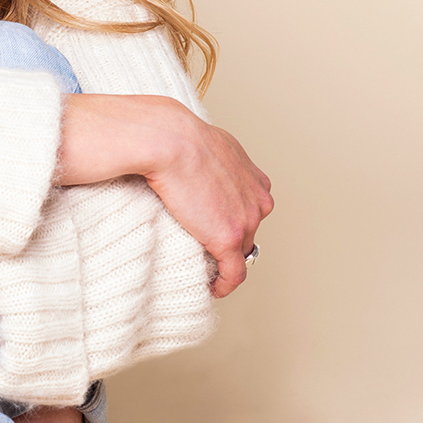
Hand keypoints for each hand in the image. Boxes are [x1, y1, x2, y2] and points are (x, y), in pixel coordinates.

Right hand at [59, 94, 272, 297]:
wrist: (166, 139)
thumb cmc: (171, 134)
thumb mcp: (202, 139)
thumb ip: (207, 154)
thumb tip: (184, 154)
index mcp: (252, 175)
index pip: (250, 207)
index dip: (233, 219)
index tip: (213, 227)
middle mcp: (257, 198)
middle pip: (248, 231)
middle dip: (229, 240)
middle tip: (203, 248)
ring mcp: (246, 220)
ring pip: (241, 252)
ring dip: (224, 262)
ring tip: (203, 267)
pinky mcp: (228, 238)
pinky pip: (234, 274)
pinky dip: (225, 285)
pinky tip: (212, 288)